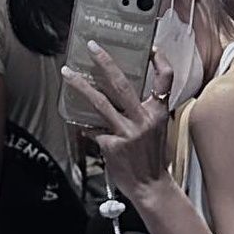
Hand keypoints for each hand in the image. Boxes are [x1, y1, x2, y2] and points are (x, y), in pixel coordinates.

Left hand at [61, 41, 174, 201]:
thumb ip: (145, 111)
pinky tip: (76, 122)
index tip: (149, 47)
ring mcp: (127, 132)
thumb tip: (122, 95)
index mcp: (159, 112)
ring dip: (81, 86)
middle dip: (105, 62)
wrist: (150, 186)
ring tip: (67, 73)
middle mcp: (144, 119)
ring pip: (100, 102)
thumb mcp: (158, 128)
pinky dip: (83, 125)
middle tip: (92, 47)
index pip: (165, 79)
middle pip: (123, 84)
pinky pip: (92, 129)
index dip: (159, 60)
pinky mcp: (111, 145)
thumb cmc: (153, 157)